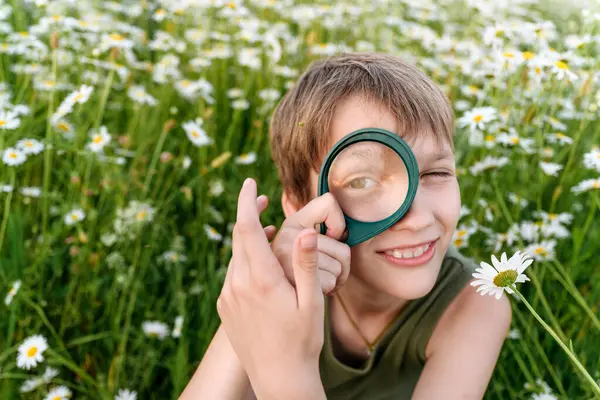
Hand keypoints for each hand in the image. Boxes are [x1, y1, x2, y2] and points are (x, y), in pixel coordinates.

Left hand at [217, 178, 325, 399]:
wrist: (279, 379)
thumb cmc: (302, 342)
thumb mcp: (312, 303)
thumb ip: (307, 265)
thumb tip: (305, 231)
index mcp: (260, 280)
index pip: (246, 229)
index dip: (246, 202)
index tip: (250, 182)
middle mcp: (237, 285)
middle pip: (237, 238)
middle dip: (248, 214)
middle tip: (261, 197)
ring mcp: (228, 298)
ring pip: (235, 256)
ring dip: (248, 239)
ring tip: (267, 230)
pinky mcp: (226, 308)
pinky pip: (233, 274)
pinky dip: (245, 260)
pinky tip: (260, 263)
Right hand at [270, 192, 350, 294]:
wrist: (282, 306)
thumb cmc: (304, 271)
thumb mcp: (306, 242)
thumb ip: (322, 229)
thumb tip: (341, 214)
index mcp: (292, 222)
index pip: (329, 202)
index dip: (338, 223)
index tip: (328, 237)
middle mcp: (285, 236)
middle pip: (342, 247)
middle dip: (340, 263)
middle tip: (325, 268)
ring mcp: (288, 259)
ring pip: (339, 266)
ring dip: (335, 279)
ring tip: (318, 280)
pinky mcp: (293, 282)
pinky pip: (331, 282)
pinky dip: (328, 290)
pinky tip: (314, 290)